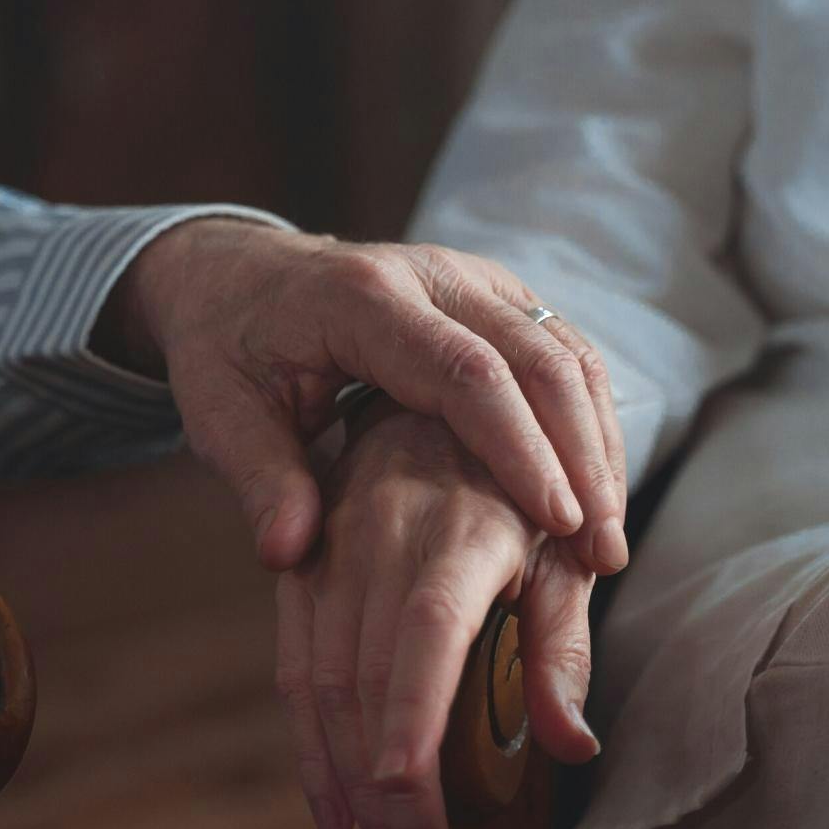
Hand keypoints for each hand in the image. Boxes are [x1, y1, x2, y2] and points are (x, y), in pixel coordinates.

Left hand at [106, 219, 627, 573]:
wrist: (243, 276)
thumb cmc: (229, 347)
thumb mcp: (218, 410)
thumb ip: (258, 477)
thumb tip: (288, 553)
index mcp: (364, 298)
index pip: (465, 371)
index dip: (520, 446)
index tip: (559, 522)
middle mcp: (433, 275)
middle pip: (536, 355)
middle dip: (581, 455)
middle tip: (604, 552)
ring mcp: (474, 280)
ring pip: (565, 350)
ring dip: (597, 443)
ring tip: (610, 540)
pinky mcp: (497, 298)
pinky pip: (563, 353)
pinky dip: (588, 423)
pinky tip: (596, 494)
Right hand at [274, 400, 600, 828]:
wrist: (435, 404)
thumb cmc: (517, 495)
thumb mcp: (560, 556)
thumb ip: (560, 647)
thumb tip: (573, 743)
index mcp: (461, 532)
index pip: (427, 637)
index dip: (412, 725)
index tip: (415, 808)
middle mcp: (386, 533)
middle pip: (368, 675)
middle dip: (386, 783)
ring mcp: (334, 544)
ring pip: (320, 675)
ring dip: (341, 772)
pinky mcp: (303, 560)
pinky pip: (293, 657)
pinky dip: (305, 735)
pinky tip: (327, 797)